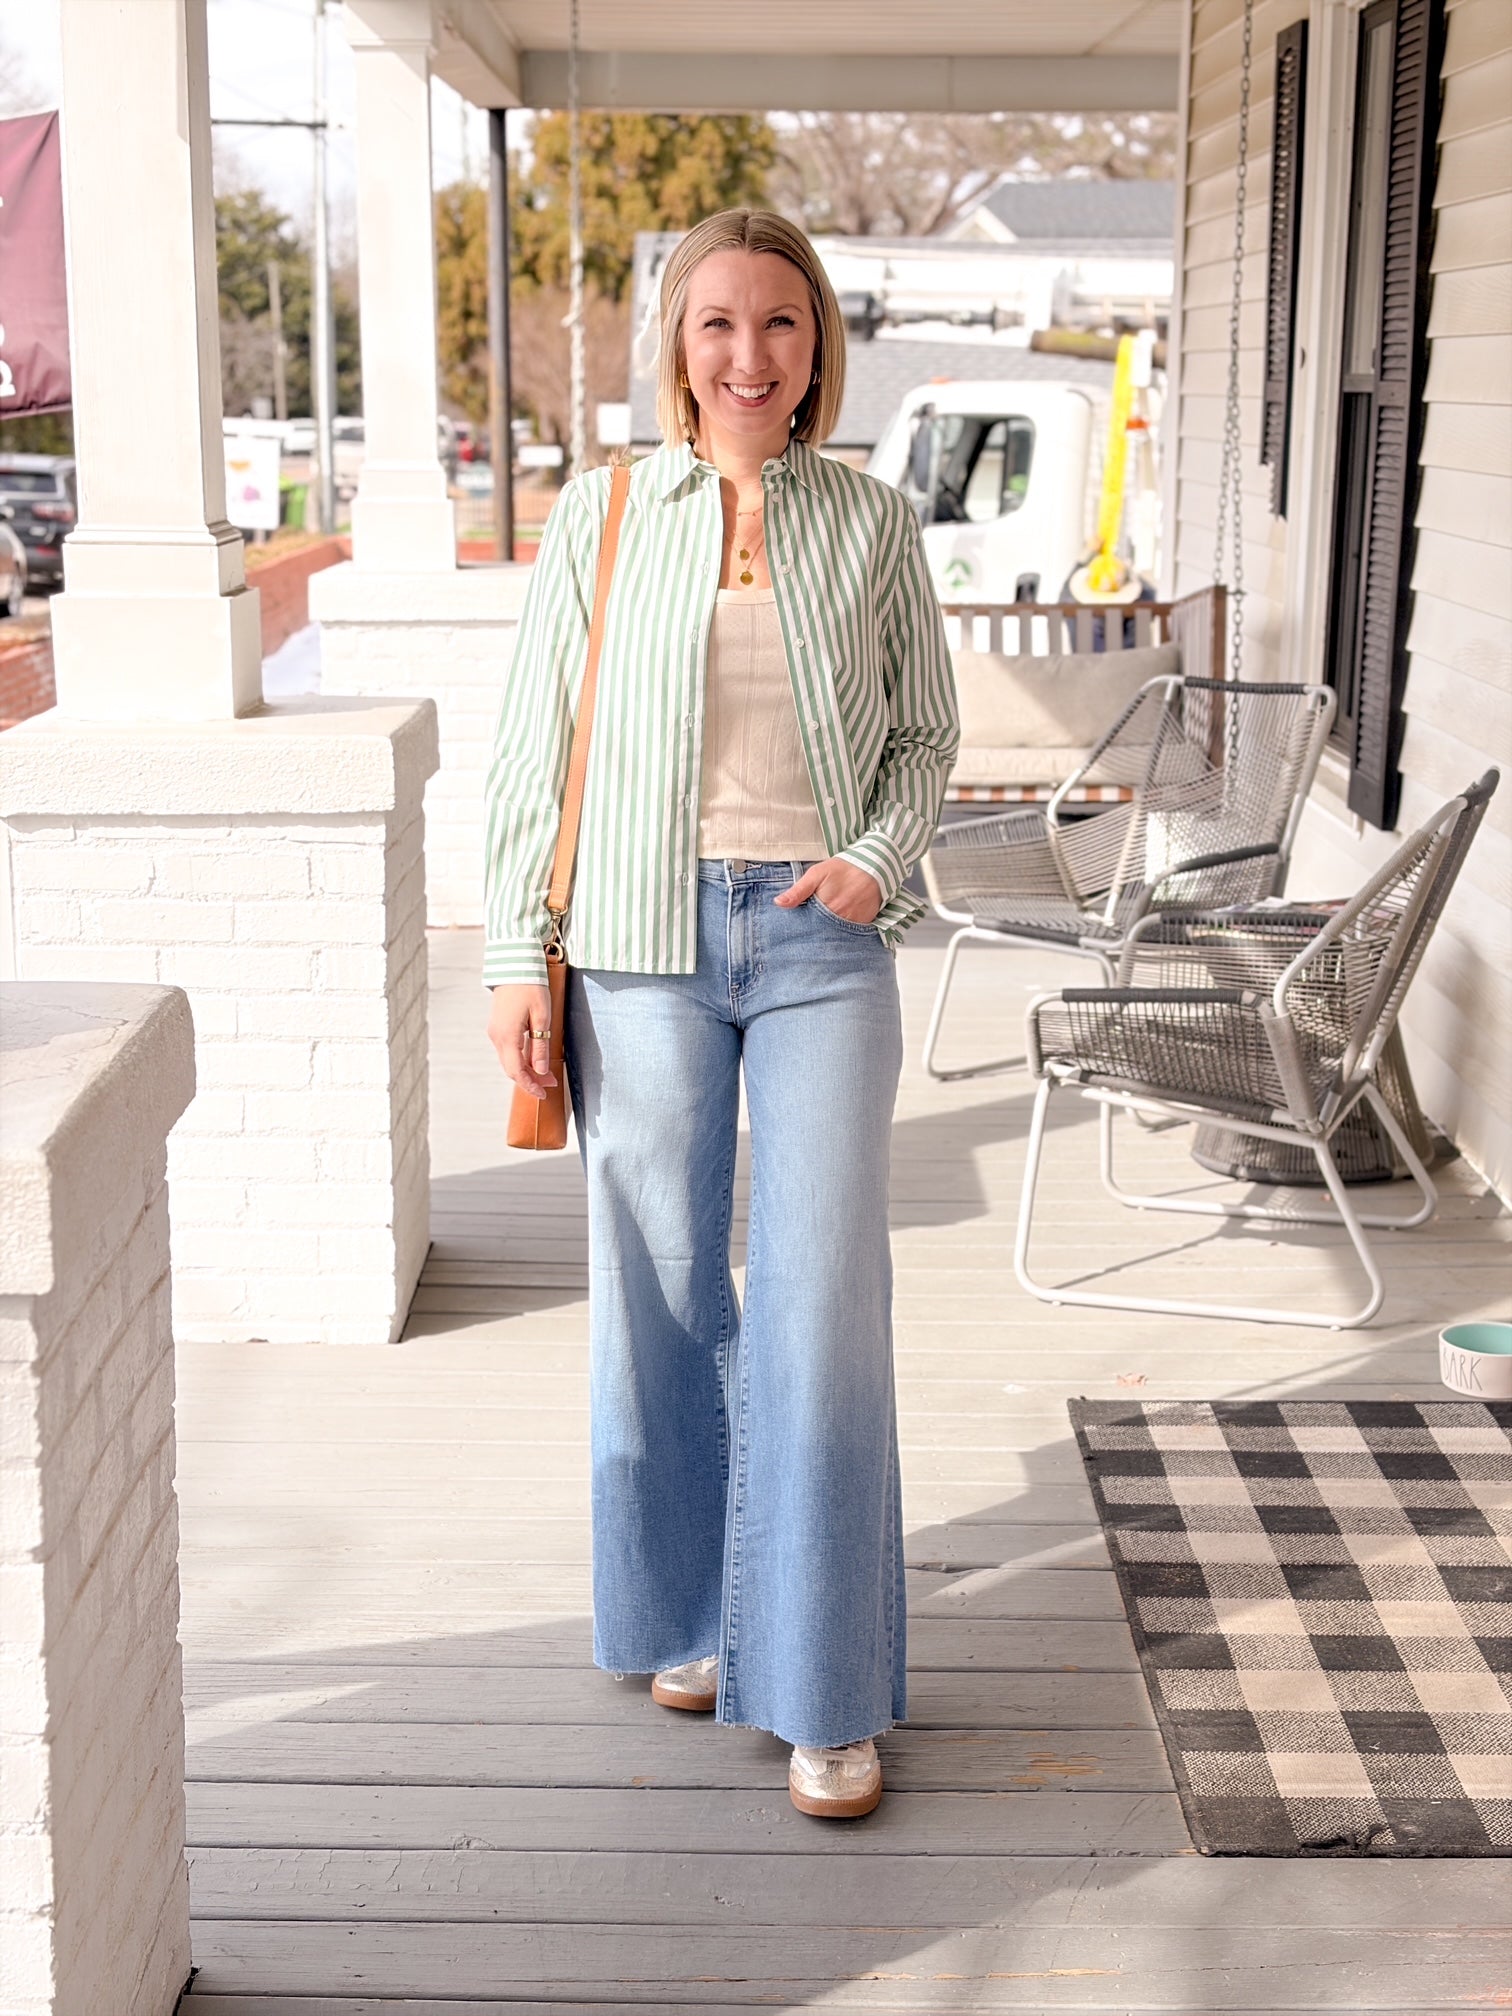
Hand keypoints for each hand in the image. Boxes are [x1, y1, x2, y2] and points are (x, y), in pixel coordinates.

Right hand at [487, 981, 555, 1099]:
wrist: (514, 966)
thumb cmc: (530, 987)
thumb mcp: (542, 1017)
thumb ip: (540, 1046)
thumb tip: (541, 1070)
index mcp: (507, 1037)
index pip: (517, 1071)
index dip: (530, 1086)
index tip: (544, 1094)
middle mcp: (497, 1037)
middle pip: (512, 1069)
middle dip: (531, 1080)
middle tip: (551, 1084)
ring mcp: (495, 1032)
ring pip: (509, 1060)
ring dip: (527, 1070)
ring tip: (547, 1073)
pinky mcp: (498, 1027)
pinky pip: (508, 1051)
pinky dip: (521, 1059)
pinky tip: (534, 1059)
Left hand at [773, 858, 882, 923]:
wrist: (874, 866)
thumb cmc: (843, 868)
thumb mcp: (816, 874)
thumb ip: (798, 890)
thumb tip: (778, 903)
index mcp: (825, 907)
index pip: (808, 925)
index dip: (801, 927)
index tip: (795, 930)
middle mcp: (840, 918)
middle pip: (821, 932)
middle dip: (814, 933)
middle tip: (809, 931)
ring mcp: (853, 923)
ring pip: (836, 934)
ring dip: (829, 933)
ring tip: (824, 928)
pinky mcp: (864, 924)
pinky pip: (851, 933)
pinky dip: (844, 931)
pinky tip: (838, 926)